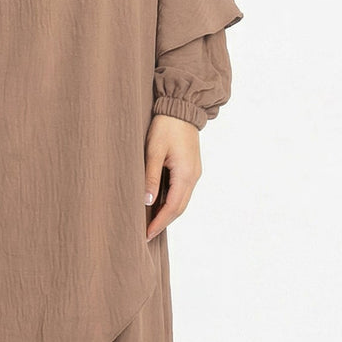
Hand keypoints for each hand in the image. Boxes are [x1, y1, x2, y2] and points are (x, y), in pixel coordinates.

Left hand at [145, 113, 201, 240]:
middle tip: (147, 234)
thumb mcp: (154, 151)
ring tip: (150, 223)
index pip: (173, 207)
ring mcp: (194, 172)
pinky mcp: (190, 167)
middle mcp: (193, 176)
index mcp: (186, 174)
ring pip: (182, 200)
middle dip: (164, 222)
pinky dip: (171, 201)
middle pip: (180, 208)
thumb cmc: (166, 126)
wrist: (182, 107)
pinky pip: (181, 190)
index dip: (160, 222)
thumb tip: (148, 201)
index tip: (147, 234)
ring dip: (168, 213)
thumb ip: (151, 176)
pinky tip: (158, 204)